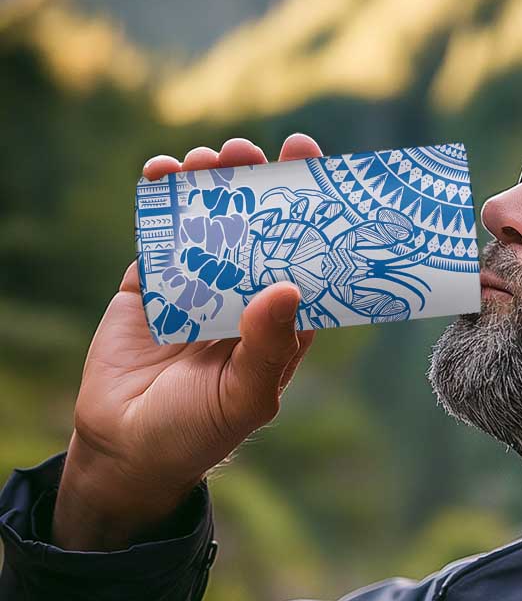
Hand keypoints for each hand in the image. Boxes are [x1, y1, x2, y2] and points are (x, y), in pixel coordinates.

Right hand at [52, 134, 323, 549]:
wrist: (127, 448)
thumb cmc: (200, 431)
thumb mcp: (245, 396)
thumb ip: (268, 347)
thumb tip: (288, 288)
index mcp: (280, 322)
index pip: (304, 259)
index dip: (311, 216)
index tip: (315, 169)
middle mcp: (244, 296)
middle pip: (257, 229)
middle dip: (257, 185)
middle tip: (254, 151)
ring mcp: (197, 286)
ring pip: (209, 222)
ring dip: (211, 184)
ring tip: (211, 158)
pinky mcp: (152, 283)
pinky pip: (159, 234)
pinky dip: (161, 200)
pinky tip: (164, 172)